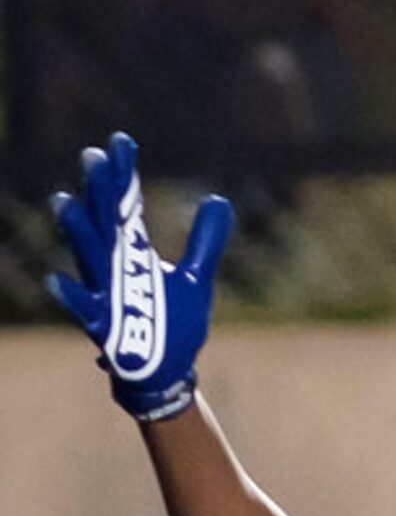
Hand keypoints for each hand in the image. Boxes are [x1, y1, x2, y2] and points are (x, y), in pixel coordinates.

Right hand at [47, 132, 233, 423]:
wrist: (163, 373)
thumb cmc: (173, 323)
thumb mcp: (195, 278)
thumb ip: (205, 240)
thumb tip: (218, 199)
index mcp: (133, 252)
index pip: (127, 205)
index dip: (124, 175)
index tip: (120, 141)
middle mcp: (113, 267)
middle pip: (104, 222)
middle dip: (99, 192)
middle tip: (93, 157)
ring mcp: (105, 295)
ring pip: (87, 258)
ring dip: (76, 231)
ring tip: (64, 200)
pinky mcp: (103, 327)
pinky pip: (82, 308)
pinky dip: (71, 295)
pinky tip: (57, 278)